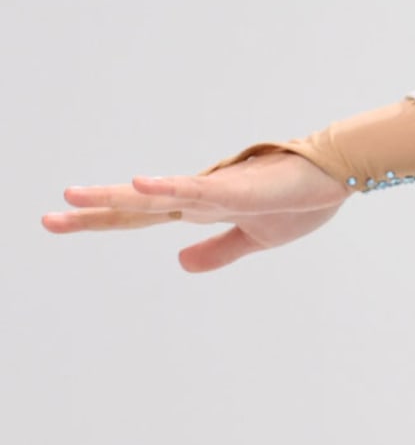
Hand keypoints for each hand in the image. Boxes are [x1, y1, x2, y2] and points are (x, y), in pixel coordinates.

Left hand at [40, 151, 348, 272]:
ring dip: (115, 196)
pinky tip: (140, 185)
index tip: (57, 223)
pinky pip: (197, 189)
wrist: (336, 180)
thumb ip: (217, 250)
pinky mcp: (237, 189)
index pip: (137, 217)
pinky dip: (167, 186)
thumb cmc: (301, 201)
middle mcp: (197, 195)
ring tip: (74, 197)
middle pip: (135, 207)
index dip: (99, 220)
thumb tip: (179, 264)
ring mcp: (215, 190)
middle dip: (93, 213)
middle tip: (48, 220)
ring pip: (156, 196)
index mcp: (198, 208)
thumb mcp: (255, 239)